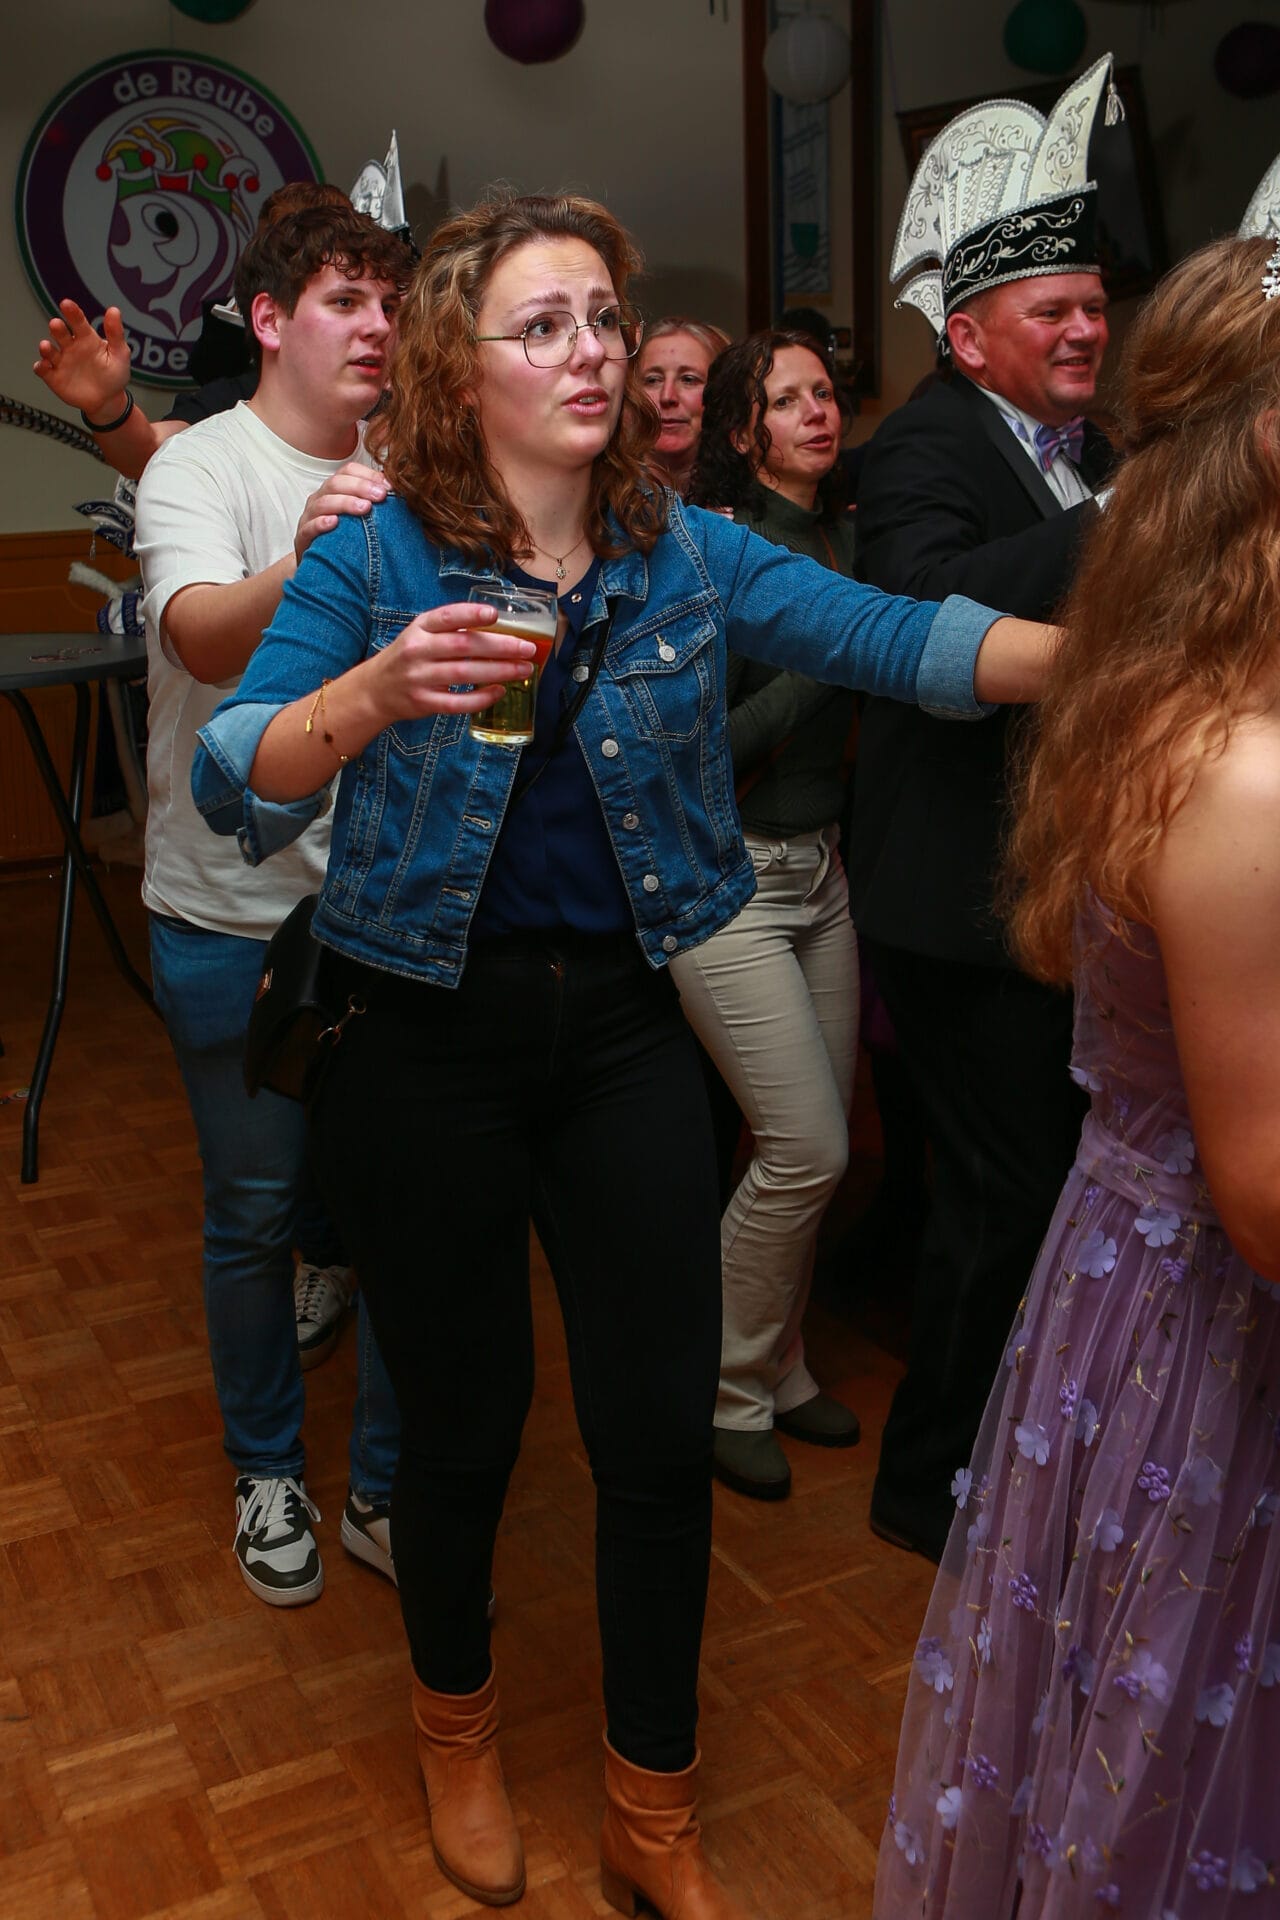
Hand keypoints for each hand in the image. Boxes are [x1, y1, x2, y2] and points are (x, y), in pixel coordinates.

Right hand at [34, 301, 131, 415]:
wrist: (108, 401)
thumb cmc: (114, 374)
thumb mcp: (120, 354)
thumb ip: (116, 333)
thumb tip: (114, 310)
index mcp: (86, 338)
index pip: (77, 321)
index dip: (72, 312)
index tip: (66, 304)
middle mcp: (71, 347)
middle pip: (60, 334)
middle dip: (57, 328)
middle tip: (56, 325)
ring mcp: (61, 361)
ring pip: (48, 351)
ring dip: (45, 348)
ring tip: (46, 347)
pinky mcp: (54, 376)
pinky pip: (43, 370)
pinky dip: (41, 367)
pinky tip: (44, 366)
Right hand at [294, 462, 389, 561]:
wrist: (321, 568)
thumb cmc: (344, 539)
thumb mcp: (361, 519)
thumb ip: (374, 504)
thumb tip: (400, 493)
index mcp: (334, 491)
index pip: (348, 471)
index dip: (367, 474)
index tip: (389, 485)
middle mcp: (320, 499)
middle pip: (336, 483)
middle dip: (360, 487)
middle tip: (381, 495)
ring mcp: (309, 518)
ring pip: (323, 503)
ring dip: (345, 503)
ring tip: (364, 508)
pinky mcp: (302, 538)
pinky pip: (309, 527)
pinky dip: (321, 523)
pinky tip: (335, 523)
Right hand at [371, 602, 538, 721]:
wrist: (375, 689)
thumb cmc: (408, 657)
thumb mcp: (421, 634)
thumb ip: (451, 629)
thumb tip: (499, 628)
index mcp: (420, 628)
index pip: (447, 617)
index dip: (471, 615)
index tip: (495, 615)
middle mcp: (418, 650)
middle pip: (463, 646)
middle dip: (499, 647)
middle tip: (527, 648)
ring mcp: (420, 678)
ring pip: (464, 673)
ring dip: (498, 671)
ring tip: (523, 669)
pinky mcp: (423, 703)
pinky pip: (457, 703)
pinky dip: (480, 698)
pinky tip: (499, 691)